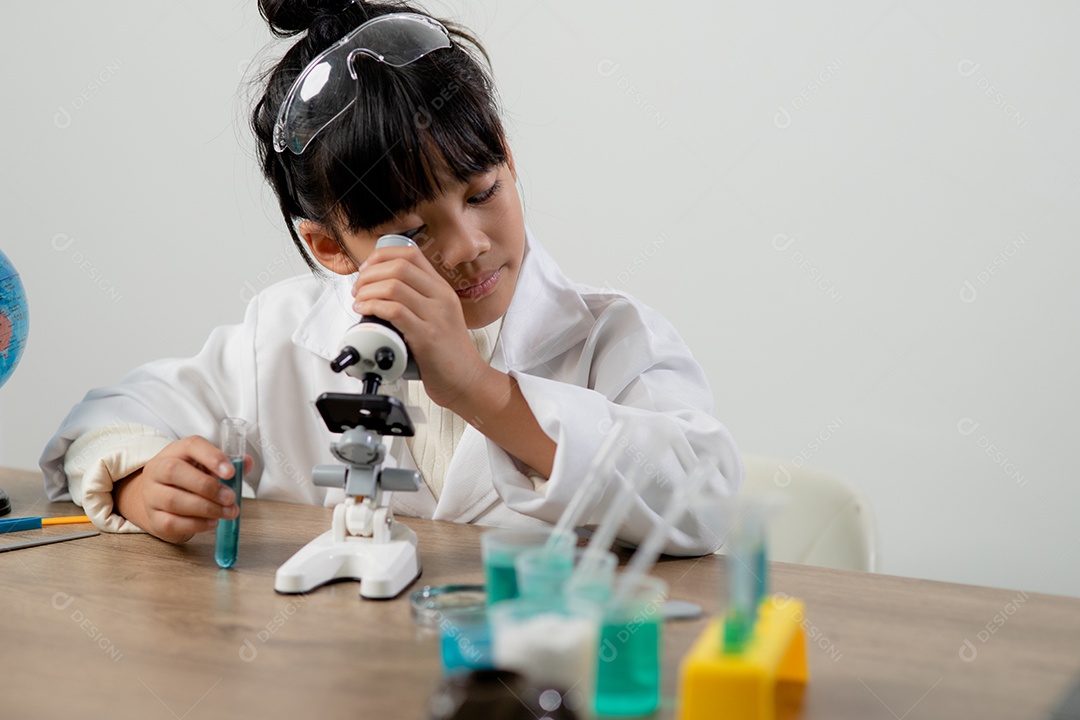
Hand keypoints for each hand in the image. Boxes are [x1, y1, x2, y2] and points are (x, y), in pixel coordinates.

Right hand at [113, 436, 252, 543]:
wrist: (160, 500)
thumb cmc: (190, 479)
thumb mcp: (208, 467)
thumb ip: (229, 464)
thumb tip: (246, 462)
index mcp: (176, 451)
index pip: (191, 445)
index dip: (212, 457)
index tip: (231, 472)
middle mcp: (158, 469)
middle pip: (175, 471)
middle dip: (208, 486)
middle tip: (231, 498)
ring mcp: (151, 495)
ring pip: (173, 500)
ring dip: (207, 508)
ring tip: (228, 512)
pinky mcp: (153, 518)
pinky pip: (171, 522)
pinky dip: (196, 524)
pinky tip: (213, 523)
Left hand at [352, 245, 488, 409]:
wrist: (466, 380)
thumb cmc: (448, 353)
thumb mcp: (438, 315)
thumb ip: (418, 299)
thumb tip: (381, 287)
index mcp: (442, 288)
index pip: (410, 253)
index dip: (381, 256)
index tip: (367, 269)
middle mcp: (441, 297)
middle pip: (399, 267)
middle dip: (369, 274)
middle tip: (358, 288)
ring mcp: (435, 316)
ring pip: (393, 287)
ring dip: (367, 291)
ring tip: (359, 302)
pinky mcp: (427, 336)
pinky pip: (394, 311)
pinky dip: (373, 307)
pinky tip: (365, 312)